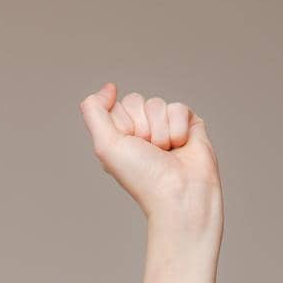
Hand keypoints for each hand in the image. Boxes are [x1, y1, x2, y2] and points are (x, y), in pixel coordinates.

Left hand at [78, 82, 222, 244]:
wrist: (180, 194)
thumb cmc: (143, 178)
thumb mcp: (105, 146)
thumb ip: (94, 111)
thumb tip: (108, 88)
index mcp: (119, 136)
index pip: (115, 105)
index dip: (122, 124)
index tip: (130, 147)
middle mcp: (141, 130)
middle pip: (135, 100)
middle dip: (141, 126)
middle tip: (148, 151)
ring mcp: (164, 126)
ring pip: (157, 104)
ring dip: (160, 131)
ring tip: (165, 152)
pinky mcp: (188, 124)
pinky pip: (179, 107)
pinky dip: (178, 129)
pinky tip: (180, 147)